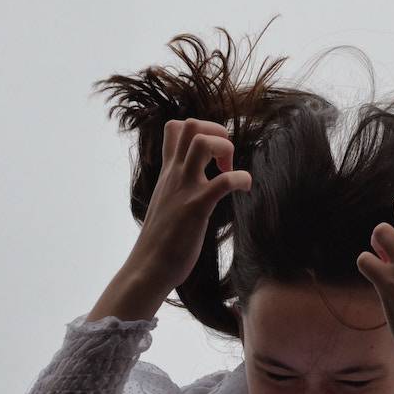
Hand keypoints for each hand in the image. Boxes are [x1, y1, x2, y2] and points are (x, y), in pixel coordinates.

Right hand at [125, 118, 251, 291]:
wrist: (148, 269)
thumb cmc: (161, 242)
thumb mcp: (166, 203)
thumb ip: (177, 187)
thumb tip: (195, 185)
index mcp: (168, 173)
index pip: (174, 128)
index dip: (201, 129)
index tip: (213, 154)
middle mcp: (174, 175)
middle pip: (190, 124)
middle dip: (216, 132)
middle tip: (224, 160)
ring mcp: (184, 189)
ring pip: (202, 141)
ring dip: (225, 147)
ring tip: (230, 170)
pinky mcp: (196, 208)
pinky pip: (223, 181)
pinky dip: (241, 179)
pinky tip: (245, 188)